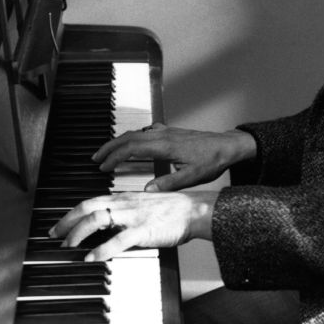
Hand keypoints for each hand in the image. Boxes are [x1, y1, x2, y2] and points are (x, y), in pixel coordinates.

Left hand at [48, 189, 219, 260]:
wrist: (194, 210)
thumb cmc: (172, 210)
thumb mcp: (143, 206)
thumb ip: (125, 213)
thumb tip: (109, 226)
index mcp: (124, 198)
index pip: (89, 201)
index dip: (70, 213)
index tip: (58, 226)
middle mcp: (125, 204)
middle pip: (87, 207)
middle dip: (66, 222)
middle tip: (54, 236)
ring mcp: (133, 216)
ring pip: (97, 218)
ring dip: (78, 233)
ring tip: (69, 246)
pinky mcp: (143, 230)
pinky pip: (118, 240)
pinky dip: (102, 249)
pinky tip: (92, 257)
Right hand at [93, 124, 256, 191]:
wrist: (228, 146)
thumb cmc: (213, 160)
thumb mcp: (193, 177)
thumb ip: (169, 184)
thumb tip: (147, 191)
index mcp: (166, 146)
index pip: (132, 148)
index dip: (114, 157)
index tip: (103, 166)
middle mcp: (163, 136)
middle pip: (128, 137)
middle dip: (109, 147)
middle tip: (95, 158)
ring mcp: (166, 132)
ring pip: (136, 133)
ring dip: (119, 141)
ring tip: (107, 152)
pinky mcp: (170, 132)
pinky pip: (145, 132)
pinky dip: (132, 138)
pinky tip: (131, 144)